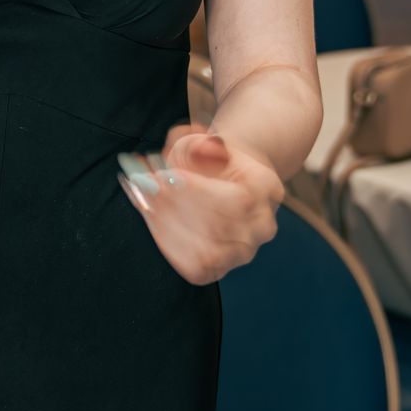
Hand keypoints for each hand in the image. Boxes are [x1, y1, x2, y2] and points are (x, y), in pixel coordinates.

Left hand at [117, 122, 283, 284]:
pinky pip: (195, 267)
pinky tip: (153, 220)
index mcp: (266, 188)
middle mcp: (262, 224)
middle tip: (144, 186)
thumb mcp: (201, 141)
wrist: (220, 181)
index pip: (238, 200)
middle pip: (219, 227)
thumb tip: (201, 150)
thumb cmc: (208, 161)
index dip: (198, 191)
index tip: (164, 176)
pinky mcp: (221, 269)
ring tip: (144, 200)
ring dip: (168, 226)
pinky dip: (169, 245)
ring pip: (206, 251)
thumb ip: (197, 143)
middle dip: (175, 207)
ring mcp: (244, 251)